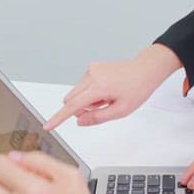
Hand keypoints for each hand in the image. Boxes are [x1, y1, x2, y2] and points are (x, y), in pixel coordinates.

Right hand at [43, 44, 181, 129]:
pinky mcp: (93, 67)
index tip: (48, 125)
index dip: (59, 118)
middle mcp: (92, 75)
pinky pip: (83, 85)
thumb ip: (98, 118)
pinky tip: (107, 90)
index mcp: (99, 87)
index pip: (72, 106)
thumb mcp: (121, 111)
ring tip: (108, 98)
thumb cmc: (138, 89)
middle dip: (81, 109)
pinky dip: (91, 92)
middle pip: (71, 100)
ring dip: (87, 101)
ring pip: (77, 93)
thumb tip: (79, 121)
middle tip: (102, 108)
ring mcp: (91, 70)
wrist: (146, 70)